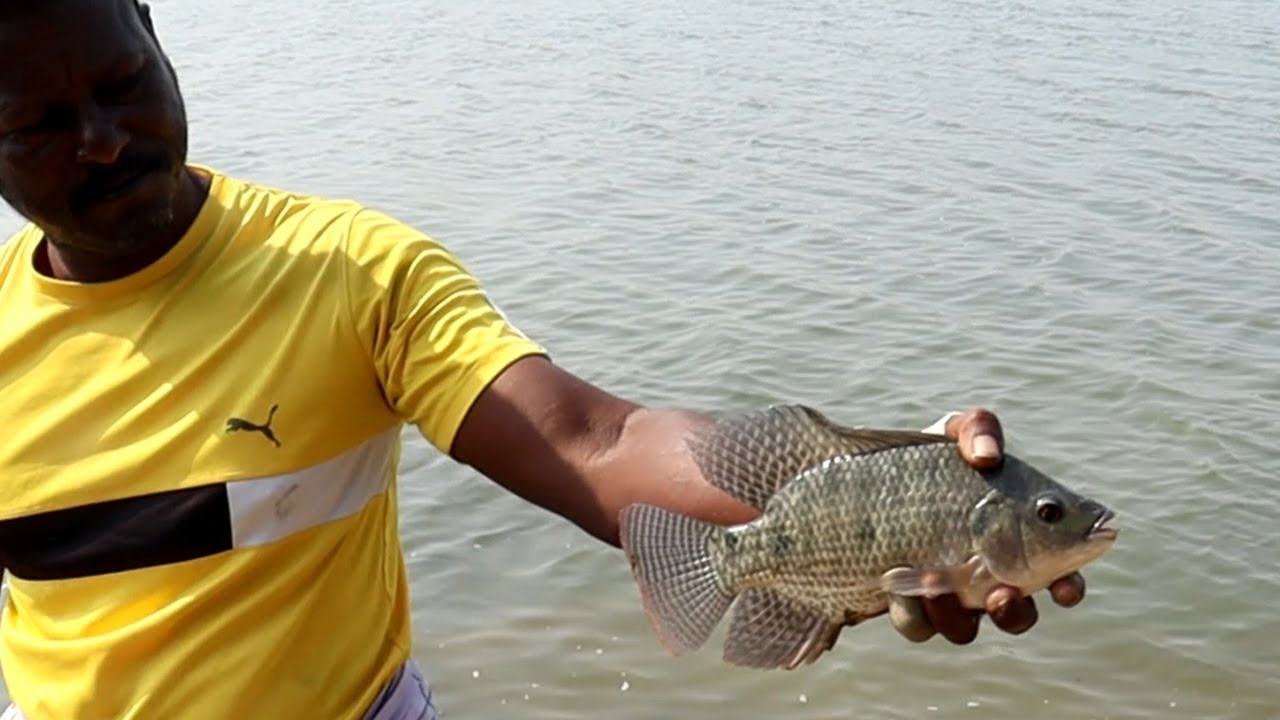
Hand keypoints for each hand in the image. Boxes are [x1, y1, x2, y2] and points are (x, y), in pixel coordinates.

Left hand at [887, 408, 1087, 643]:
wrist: (859, 483)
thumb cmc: (924, 459)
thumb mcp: (951, 433)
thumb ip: (978, 429)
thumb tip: (987, 456)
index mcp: (1017, 540)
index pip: (1060, 573)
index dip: (1068, 586)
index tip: (1063, 587)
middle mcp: (988, 575)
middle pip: (1017, 614)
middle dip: (1014, 613)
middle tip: (1002, 594)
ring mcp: (948, 595)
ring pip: (965, 628)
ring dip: (958, 616)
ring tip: (938, 587)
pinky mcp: (907, 605)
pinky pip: (917, 625)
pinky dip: (911, 610)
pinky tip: (895, 582)